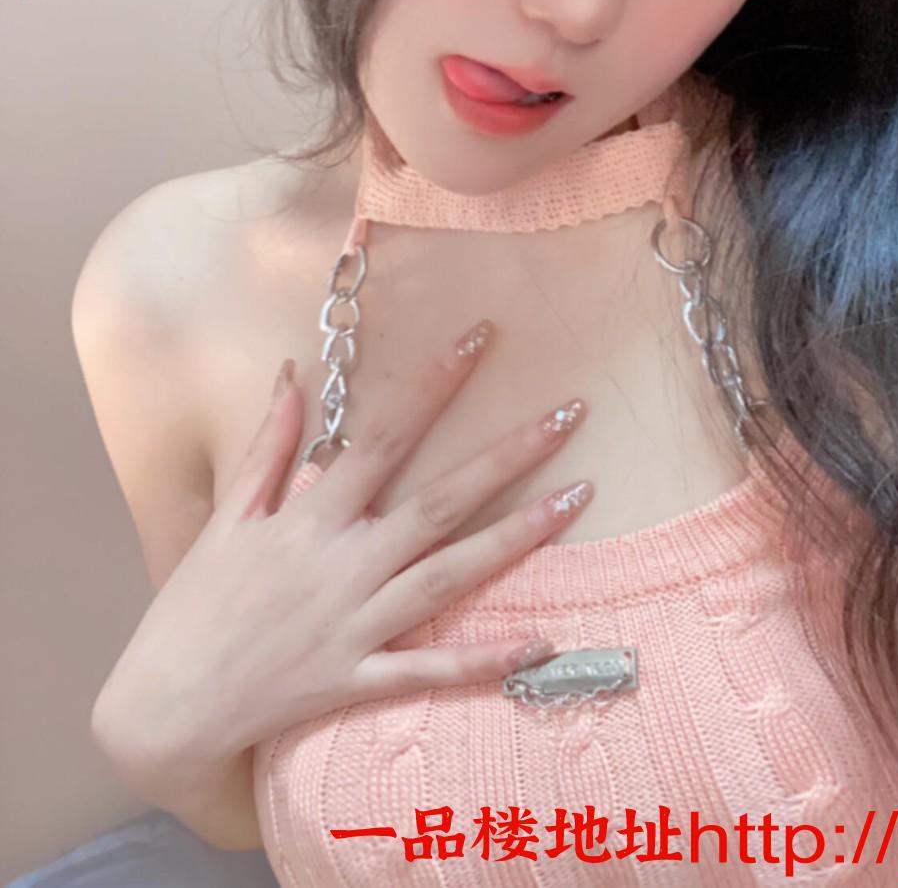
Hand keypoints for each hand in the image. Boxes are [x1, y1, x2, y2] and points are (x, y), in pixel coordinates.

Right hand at [93, 320, 590, 767]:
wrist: (166, 710)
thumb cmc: (195, 606)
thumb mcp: (227, 516)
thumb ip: (268, 444)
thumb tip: (292, 372)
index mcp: (311, 518)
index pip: (385, 436)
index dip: (435, 384)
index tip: (481, 338)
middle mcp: (343, 565)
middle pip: (440, 501)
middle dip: (508, 454)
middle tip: (570, 411)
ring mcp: (358, 624)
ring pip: (451, 575)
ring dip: (519, 536)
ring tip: (579, 497)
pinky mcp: (362, 678)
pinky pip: (435, 667)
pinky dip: (488, 658)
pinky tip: (545, 638)